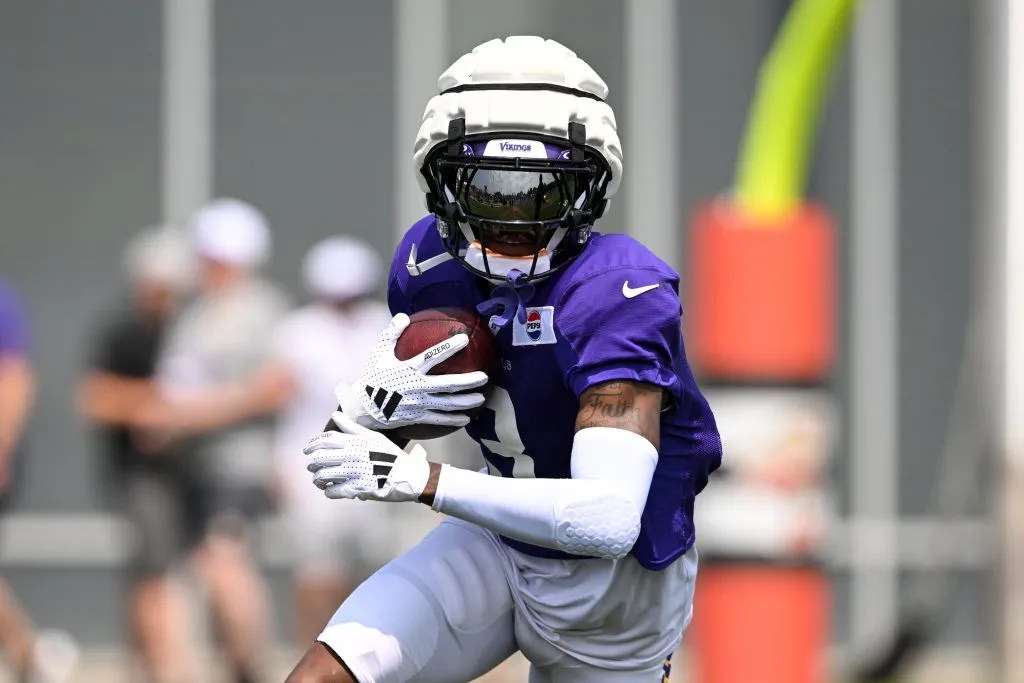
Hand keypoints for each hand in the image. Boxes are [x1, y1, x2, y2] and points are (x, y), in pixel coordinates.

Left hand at [305, 411, 430, 502]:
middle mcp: (352, 456)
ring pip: (323, 476)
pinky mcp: (356, 489)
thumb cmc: (391, 455)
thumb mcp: (373, 437)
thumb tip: (334, 415)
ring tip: (320, 480)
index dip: (313, 444)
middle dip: (313, 463)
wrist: (408, 476)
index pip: (326, 440)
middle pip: (319, 458)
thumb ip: (351, 427)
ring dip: (318, 479)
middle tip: (312, 466)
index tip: (307, 449)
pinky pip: (332, 491)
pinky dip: (328, 491)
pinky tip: (330, 490)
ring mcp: (353, 473)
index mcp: (355, 442)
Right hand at [336, 313, 487, 431]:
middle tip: (484, 377)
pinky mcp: (417, 417)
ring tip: (481, 398)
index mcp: (409, 369)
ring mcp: (418, 404)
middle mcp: (416, 387)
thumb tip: (403, 316)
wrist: (362, 407)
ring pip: (447, 404)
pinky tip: (467, 418)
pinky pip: (439, 419)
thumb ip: (391, 334)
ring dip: (466, 401)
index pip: (432, 356)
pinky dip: (453, 419)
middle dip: (468, 381)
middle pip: (447, 384)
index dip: (448, 347)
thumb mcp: (379, 353)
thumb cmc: (373, 376)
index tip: (464, 339)